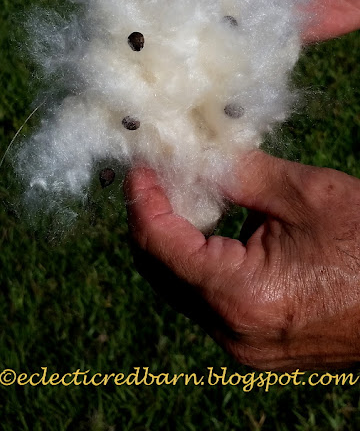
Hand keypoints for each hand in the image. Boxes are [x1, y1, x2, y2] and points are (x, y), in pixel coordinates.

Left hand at [125, 154, 359, 370]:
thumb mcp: (306, 195)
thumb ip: (240, 173)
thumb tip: (197, 155)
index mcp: (240, 296)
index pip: (159, 246)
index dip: (142, 200)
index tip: (140, 166)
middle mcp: (232, 332)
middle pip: (162, 269)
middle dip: (153, 217)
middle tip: (158, 174)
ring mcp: (245, 345)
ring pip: (183, 286)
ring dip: (176, 238)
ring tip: (185, 192)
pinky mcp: (258, 344)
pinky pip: (209, 299)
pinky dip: (201, 260)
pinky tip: (214, 227)